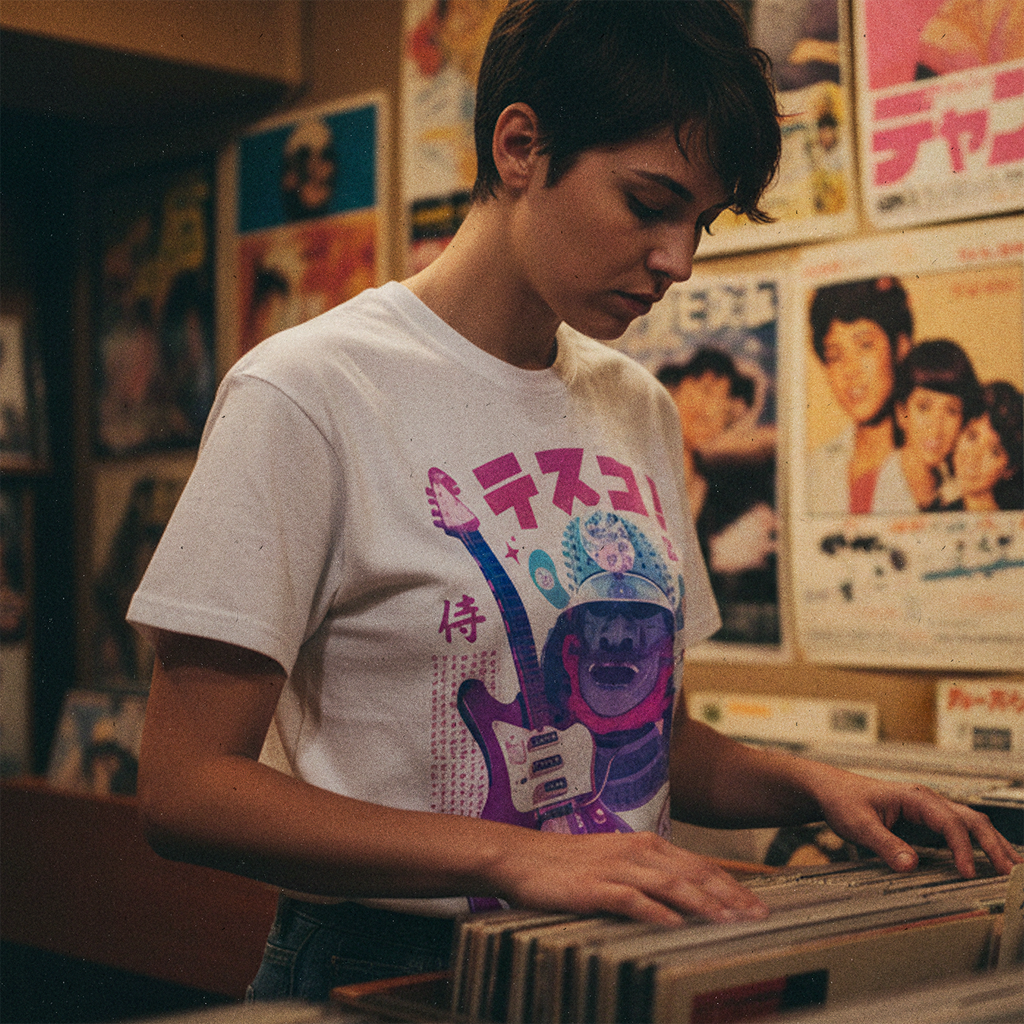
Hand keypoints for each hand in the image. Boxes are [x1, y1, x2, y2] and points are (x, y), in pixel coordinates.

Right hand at [487, 828, 769, 926]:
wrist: (522, 856)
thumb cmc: (570, 864)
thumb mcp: (618, 862)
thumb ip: (651, 875)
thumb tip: (689, 898)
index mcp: (647, 845)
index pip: (700, 865)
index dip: (732, 886)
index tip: (758, 906)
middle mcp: (637, 851)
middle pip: (694, 873)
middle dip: (730, 896)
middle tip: (758, 918)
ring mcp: (616, 867)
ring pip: (669, 884)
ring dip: (703, 904)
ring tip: (729, 922)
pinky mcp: (594, 886)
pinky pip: (630, 899)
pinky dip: (655, 911)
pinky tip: (673, 925)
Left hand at [814, 771, 1021, 876]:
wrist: (831, 790)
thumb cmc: (843, 801)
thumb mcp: (858, 824)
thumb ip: (883, 844)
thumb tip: (910, 865)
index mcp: (914, 797)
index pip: (949, 822)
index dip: (961, 848)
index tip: (967, 873)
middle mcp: (927, 801)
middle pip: (971, 819)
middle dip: (992, 845)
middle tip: (1008, 872)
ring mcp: (929, 810)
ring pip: (971, 823)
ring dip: (993, 843)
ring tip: (1013, 868)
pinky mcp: (927, 822)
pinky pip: (961, 830)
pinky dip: (979, 844)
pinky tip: (990, 860)